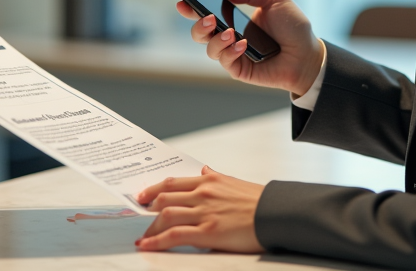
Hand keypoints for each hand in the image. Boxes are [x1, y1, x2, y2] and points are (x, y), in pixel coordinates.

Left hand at [135, 166, 263, 252]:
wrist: (276, 214)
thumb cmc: (260, 201)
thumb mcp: (235, 182)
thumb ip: (215, 178)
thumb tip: (204, 171)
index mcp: (210, 181)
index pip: (174, 182)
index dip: (154, 189)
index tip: (144, 195)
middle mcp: (203, 193)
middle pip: (165, 197)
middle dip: (148, 207)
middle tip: (139, 215)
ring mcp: (204, 212)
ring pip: (165, 215)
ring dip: (150, 228)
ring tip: (144, 236)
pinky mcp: (207, 231)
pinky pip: (174, 235)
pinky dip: (156, 241)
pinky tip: (147, 245)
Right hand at [177, 0, 323, 96]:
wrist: (308, 54)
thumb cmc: (293, 26)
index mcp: (234, 17)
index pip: (207, 12)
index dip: (191, 8)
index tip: (182, 2)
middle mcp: (230, 36)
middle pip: (200, 33)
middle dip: (198, 25)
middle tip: (208, 18)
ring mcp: (233, 54)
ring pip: (210, 48)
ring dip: (217, 40)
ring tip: (231, 33)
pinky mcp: (240, 70)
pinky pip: (226, 62)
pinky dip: (231, 52)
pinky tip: (243, 45)